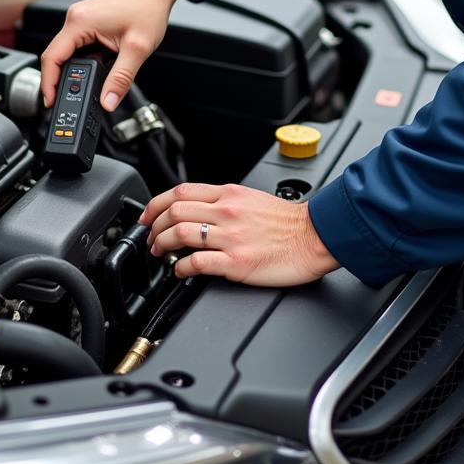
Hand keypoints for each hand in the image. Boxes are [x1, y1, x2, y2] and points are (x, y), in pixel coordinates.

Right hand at [40, 0, 200, 110]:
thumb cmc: (148, 5)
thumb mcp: (137, 48)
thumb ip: (121, 78)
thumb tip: (108, 101)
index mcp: (80, 21)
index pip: (52, 57)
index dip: (48, 83)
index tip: (50, 101)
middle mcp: (76, 17)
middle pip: (57, 55)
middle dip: (61, 79)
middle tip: (67, 100)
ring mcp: (82, 18)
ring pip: (68, 51)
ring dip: (75, 69)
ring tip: (86, 85)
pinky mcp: (89, 20)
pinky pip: (78, 45)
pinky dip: (84, 59)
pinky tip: (96, 68)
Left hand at [140, 182, 339, 286]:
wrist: (315, 236)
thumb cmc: (288, 222)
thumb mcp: (251, 199)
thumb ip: (224, 201)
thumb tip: (199, 209)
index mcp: (229, 194)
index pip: (180, 191)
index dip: (156, 203)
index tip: (148, 215)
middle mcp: (226, 211)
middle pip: (174, 211)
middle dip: (154, 226)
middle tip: (151, 239)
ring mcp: (230, 236)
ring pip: (180, 233)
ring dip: (163, 245)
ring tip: (161, 254)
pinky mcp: (236, 261)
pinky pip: (197, 262)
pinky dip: (181, 268)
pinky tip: (180, 272)